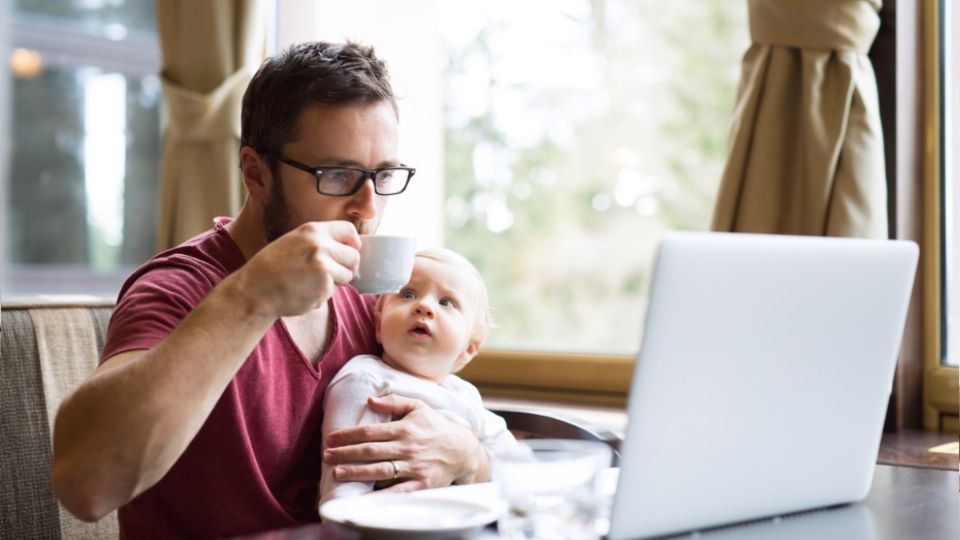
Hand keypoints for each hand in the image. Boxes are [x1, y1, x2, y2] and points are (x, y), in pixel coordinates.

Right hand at [232, 221, 360, 317]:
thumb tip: (351, 249)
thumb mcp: (294, 241)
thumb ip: (319, 241)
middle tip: (329, 273)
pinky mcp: (323, 287)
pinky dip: (323, 294)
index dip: (353, 243)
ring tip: (311, 282)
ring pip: (348, 275)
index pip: (350, 231)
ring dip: (335, 282)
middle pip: (354, 256)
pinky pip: (334, 291)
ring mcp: (323, 266)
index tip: (349, 252)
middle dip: (346, 267)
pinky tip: (304, 292)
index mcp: (312, 230)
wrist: (254, 290)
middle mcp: (319, 245)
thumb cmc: (272, 267)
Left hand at [323, 395, 489, 491]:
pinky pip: (398, 491)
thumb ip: (394, 401)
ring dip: (357, 472)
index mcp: (404, 428)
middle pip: (371, 451)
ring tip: (337, 472)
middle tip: (326, 455)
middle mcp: (408, 447)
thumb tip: (371, 399)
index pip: (370, 431)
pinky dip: (382, 495)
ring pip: (381, 470)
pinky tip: (364, 497)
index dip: (348, 435)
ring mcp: (414, 467)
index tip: (331, 438)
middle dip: (346, 453)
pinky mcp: (421, 484)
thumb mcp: (418, 406)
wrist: (462, 450)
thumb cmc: (436, 426)